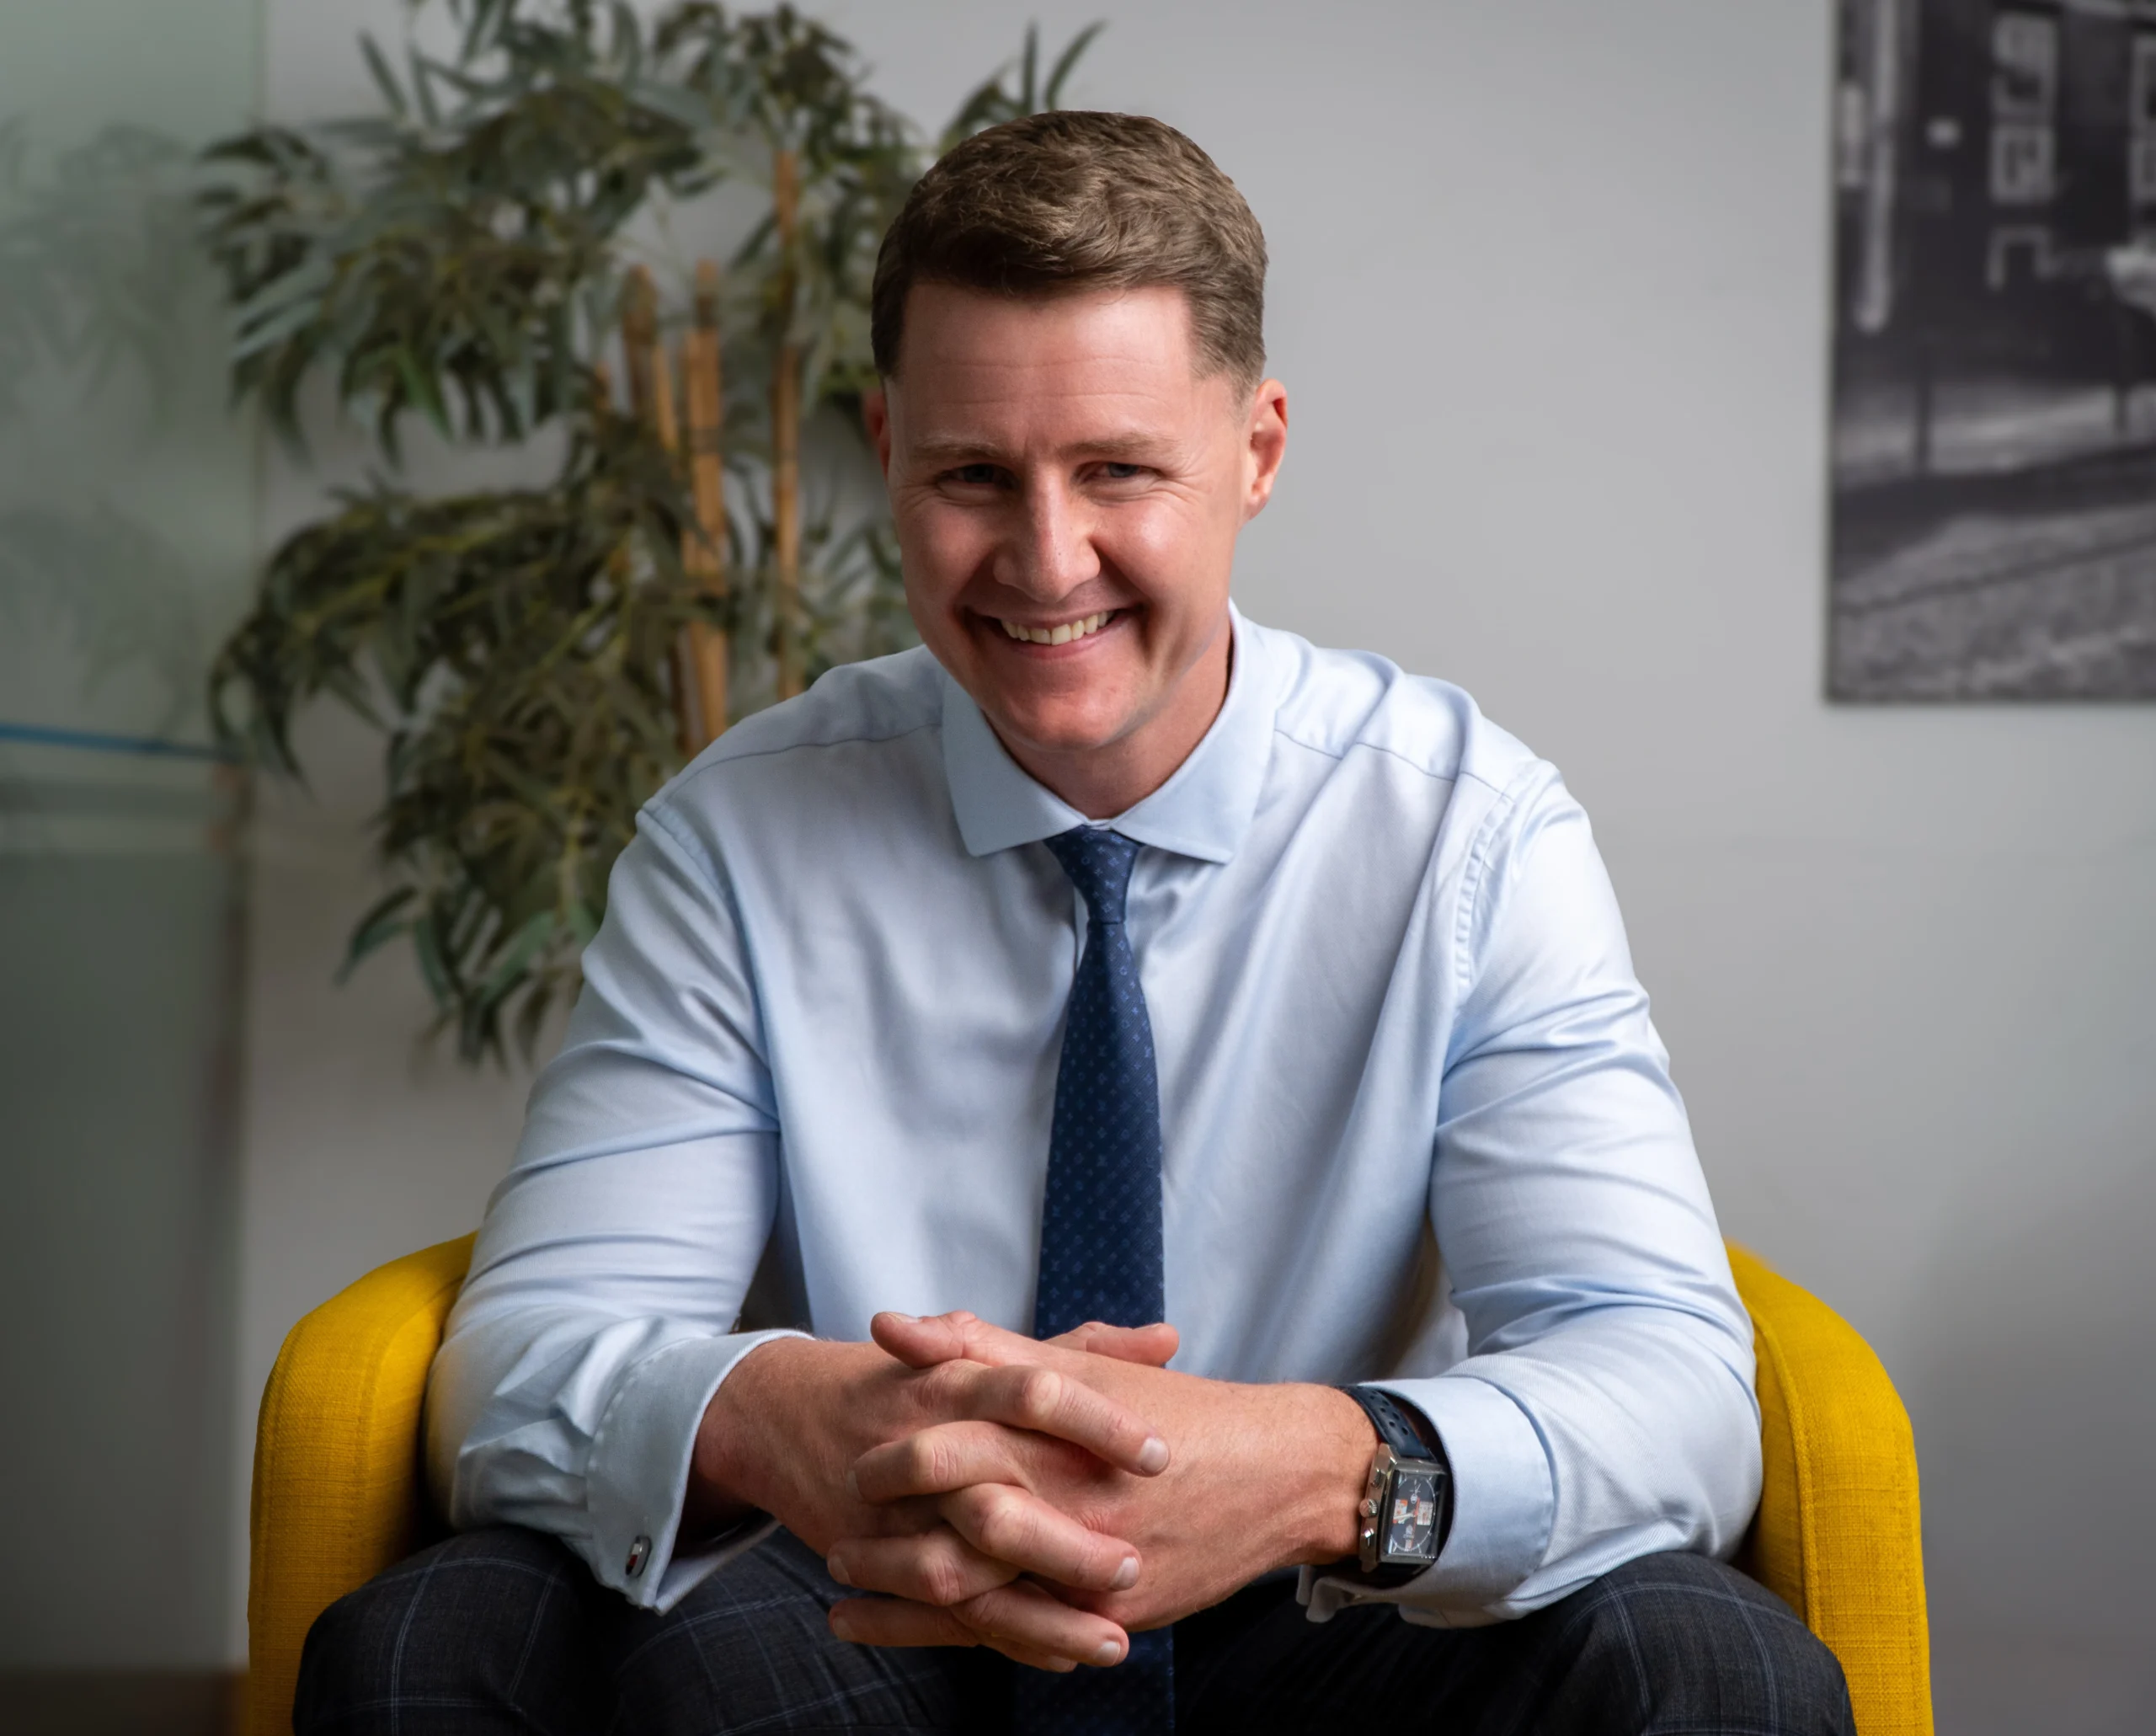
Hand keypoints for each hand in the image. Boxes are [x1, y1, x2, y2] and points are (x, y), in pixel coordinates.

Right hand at [690, 1321, 1175, 1669]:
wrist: (792, 1413)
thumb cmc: (915, 1378)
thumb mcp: (995, 1353)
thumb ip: (1084, 1352)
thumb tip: (1168, 1341)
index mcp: (964, 1381)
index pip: (1038, 1392)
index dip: (1099, 1423)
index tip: (1160, 1456)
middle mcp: (930, 1446)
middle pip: (1002, 1496)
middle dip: (1070, 1541)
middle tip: (1140, 1564)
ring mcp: (901, 1515)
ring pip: (970, 1576)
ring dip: (1042, 1615)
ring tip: (1113, 1639)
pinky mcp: (882, 1562)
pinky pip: (942, 1614)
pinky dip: (1001, 1639)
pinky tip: (1062, 1656)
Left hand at [826, 1313, 1374, 1645]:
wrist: (1281, 1476)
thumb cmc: (1178, 1414)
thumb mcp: (1082, 1374)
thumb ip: (983, 1347)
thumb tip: (892, 1324)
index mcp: (1059, 1434)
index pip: (955, 1442)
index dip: (897, 1452)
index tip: (853, 1454)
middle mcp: (1072, 1502)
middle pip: (957, 1527)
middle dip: (888, 1538)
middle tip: (839, 1531)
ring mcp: (1093, 1567)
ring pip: (979, 1595)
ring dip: (903, 1597)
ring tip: (845, 1594)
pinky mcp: (1112, 1616)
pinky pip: (1019, 1637)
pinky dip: (954, 1636)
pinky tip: (908, 1633)